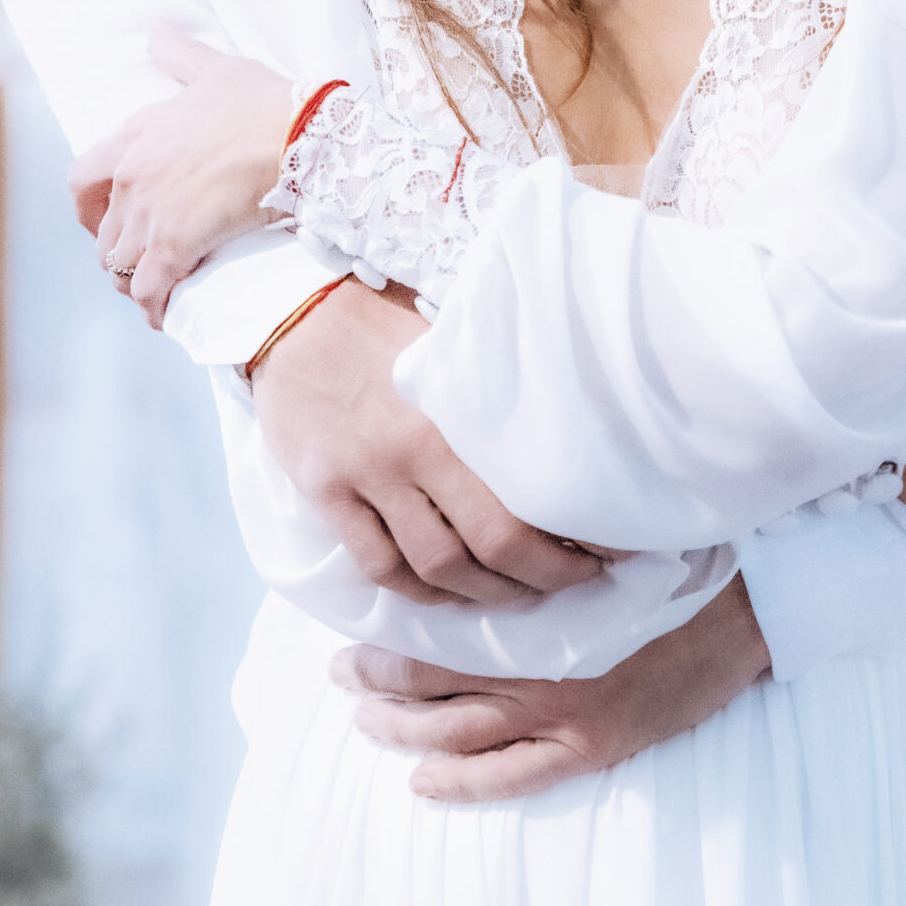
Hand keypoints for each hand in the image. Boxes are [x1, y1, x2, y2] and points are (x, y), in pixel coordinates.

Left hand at [69, 24, 291, 323]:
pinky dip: (153, 306)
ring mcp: (150, 215)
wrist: (299, 137)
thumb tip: (155, 31)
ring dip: (132, 280)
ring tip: (154, 289)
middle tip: (134, 259)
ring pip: (119, 263)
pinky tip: (165, 315)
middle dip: (114, 248)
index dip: (89, 205)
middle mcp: (132, 178)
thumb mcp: (219, 68)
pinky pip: (149, 289)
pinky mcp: (175, 247)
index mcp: (135, 136)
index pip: (84, 178)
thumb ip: (181, 55)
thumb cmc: (264, 100)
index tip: (103, 217)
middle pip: (102, 230)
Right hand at [252, 275, 611, 609]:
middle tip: (578, 581)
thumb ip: (497, 386)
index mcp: (457, 407)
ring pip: (437, 566)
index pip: (529, 493)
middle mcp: (414, 449)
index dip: (576, 532)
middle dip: (545, 575)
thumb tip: (567, 425)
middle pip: (493, 543)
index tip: (610, 546)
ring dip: (485, 593)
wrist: (294, 310)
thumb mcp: (451, 339)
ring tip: (519, 594)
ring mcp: (367, 476)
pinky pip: (379, 564)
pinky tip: (446, 594)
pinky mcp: (327, 493)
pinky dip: (419, 591)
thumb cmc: (386, 316)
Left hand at [333, 573, 770, 800]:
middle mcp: (539, 662)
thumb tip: (477, 529)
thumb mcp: (595, 535)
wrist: (747, 604)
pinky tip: (424, 782)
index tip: (358, 623)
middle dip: (380, 682)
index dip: (392, 631)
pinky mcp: (593, 746)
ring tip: (367, 721)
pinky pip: (510, 777)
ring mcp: (565, 712)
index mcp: (537, 606)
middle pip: (435, 682)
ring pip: (459, 732)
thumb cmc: (670, 556)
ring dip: (404, 730)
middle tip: (344, 674)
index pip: (440, 624)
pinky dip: (461, 783)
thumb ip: (533, 543)